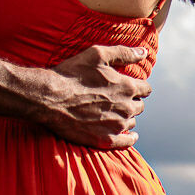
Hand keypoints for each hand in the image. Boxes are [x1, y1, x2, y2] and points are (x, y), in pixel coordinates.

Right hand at [36, 45, 152, 148]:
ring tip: (113, 112)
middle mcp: (126, 107)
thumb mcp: (98, 55)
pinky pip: (126, 142)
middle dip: (131, 101)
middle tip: (117, 99)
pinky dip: (129, 138)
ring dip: (126, 117)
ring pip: (131, 122)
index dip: (138, 87)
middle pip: (139, 106)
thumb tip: (144, 52)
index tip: (130, 87)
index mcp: (127, 87)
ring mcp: (116, 125)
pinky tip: (130, 135)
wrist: (49, 98)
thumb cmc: (72, 73)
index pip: (146, 89)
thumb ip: (124, 53)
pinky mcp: (105, 140)